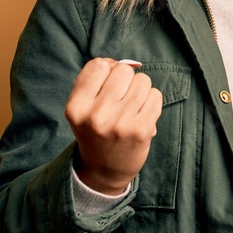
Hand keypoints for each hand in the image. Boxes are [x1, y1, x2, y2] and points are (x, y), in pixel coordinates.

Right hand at [64, 58, 162, 194]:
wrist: (104, 170)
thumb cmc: (95, 130)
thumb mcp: (83, 107)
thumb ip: (99, 80)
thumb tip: (130, 63)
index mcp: (76, 107)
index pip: (98, 65)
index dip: (108, 68)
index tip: (109, 81)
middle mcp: (96, 115)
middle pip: (123, 70)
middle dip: (126, 79)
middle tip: (121, 97)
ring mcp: (120, 123)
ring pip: (143, 81)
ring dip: (140, 90)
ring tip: (132, 107)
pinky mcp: (141, 130)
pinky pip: (156, 96)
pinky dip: (152, 101)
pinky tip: (142, 114)